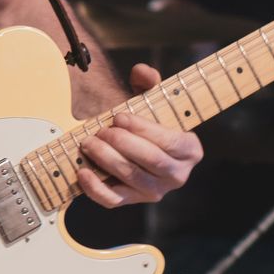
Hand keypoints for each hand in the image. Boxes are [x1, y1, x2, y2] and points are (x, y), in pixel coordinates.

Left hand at [76, 62, 202, 208]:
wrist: (135, 144)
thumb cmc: (146, 121)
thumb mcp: (151, 98)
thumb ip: (149, 80)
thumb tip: (141, 72)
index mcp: (190, 150)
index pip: (169, 141)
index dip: (142, 129)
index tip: (119, 116)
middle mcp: (178, 175)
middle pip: (151, 161)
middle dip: (123, 144)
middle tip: (101, 130)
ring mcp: (155, 192)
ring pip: (132, 179)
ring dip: (107, 160)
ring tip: (89, 143)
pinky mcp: (132, 201)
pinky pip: (114, 200)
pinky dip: (96, 188)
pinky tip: (83, 171)